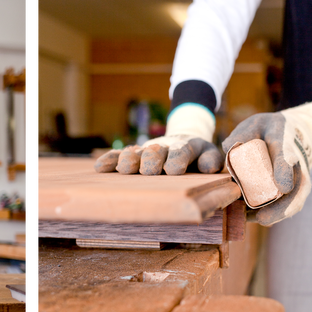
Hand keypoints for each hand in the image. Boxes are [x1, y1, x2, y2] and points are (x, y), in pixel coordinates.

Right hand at [94, 103, 221, 174]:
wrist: (184, 140)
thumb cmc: (199, 156)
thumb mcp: (210, 155)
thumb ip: (211, 160)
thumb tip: (207, 167)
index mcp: (186, 147)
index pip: (181, 152)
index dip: (176, 160)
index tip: (173, 171)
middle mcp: (164, 147)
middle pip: (156, 151)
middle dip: (151, 160)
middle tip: (148, 171)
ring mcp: (146, 150)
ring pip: (136, 152)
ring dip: (129, 159)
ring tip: (124, 168)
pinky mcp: (133, 154)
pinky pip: (119, 155)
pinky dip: (109, 160)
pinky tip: (99, 167)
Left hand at [222, 102, 311, 225]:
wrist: (294, 134)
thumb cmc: (268, 130)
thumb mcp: (255, 124)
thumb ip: (240, 135)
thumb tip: (227, 150)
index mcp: (285, 142)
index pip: (286, 157)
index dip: (284, 172)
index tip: (283, 188)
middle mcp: (297, 164)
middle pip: (296, 189)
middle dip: (281, 207)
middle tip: (262, 219)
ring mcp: (299, 179)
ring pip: (294, 202)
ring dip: (275, 215)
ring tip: (251, 222)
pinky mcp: (295, 190)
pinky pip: (288, 207)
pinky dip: (273, 216)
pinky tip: (253, 220)